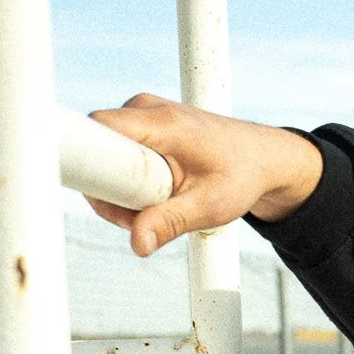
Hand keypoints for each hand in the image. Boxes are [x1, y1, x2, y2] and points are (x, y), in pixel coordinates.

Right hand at [83, 94, 324, 256]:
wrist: (265, 159)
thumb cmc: (243, 176)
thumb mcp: (210, 206)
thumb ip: (170, 223)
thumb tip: (137, 244)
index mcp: (160, 122)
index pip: (97, 130)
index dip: (87, 165)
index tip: (99, 196)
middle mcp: (145, 109)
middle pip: (98, 147)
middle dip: (111, 190)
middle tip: (144, 215)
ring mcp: (143, 114)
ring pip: (107, 154)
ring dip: (123, 189)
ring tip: (162, 203)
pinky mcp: (144, 126)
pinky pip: (119, 154)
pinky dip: (131, 180)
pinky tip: (159, 193)